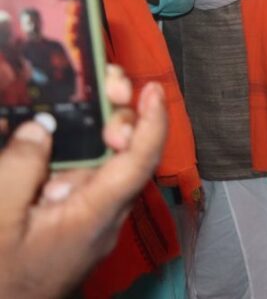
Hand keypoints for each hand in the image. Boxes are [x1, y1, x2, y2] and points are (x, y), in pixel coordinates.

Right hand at [0, 66, 167, 298]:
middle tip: (103, 87)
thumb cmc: (1, 280)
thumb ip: (19, 169)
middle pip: (125, 157)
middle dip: (120, 115)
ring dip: (97, 132)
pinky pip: (81, 184)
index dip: (152, 120)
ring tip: (83, 101)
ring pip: (104, 167)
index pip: (140, 161)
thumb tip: (41, 127)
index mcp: (95, 216)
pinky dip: (74, 157)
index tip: (151, 88)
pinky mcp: (70, 227)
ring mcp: (87, 224)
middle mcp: (102, 218)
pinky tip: (52, 140)